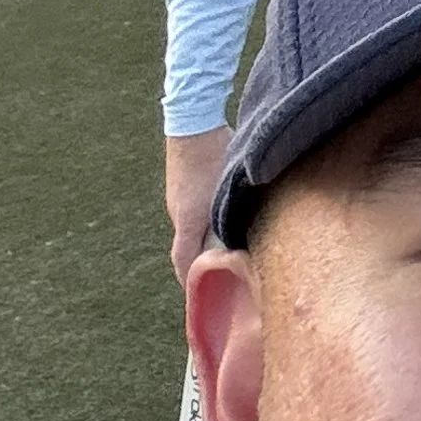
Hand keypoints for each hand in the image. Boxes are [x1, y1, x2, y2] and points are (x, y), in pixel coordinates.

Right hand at [166, 126, 231, 281]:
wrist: (191, 121)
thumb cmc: (214, 152)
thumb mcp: (229, 188)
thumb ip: (235, 216)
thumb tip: (244, 239)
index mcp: (187, 220)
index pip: (183, 262)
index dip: (190, 282)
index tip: (200, 299)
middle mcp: (177, 214)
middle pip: (188, 248)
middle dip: (203, 264)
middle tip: (222, 277)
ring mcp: (177, 200)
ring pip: (191, 230)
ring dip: (205, 242)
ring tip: (225, 251)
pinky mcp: (180, 187)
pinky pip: (191, 214)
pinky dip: (203, 224)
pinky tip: (221, 219)